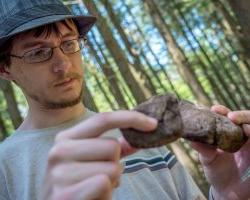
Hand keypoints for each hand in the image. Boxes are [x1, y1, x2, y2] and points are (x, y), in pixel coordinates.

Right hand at [39, 111, 157, 199]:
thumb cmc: (81, 183)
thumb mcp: (94, 160)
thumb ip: (113, 147)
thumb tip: (140, 136)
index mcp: (66, 138)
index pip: (103, 119)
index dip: (131, 118)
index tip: (153, 124)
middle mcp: (58, 151)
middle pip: (112, 146)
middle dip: (116, 164)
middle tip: (103, 176)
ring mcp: (59, 174)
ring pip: (112, 168)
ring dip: (112, 182)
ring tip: (96, 188)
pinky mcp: (64, 195)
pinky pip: (103, 184)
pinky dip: (106, 194)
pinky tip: (93, 198)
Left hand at [191, 105, 249, 199]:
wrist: (228, 191)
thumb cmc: (217, 171)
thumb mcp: (207, 159)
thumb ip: (203, 148)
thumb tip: (192, 139)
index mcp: (228, 133)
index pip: (228, 117)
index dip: (223, 111)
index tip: (215, 109)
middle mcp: (243, 136)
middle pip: (246, 120)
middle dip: (241, 115)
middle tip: (231, 116)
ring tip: (244, 129)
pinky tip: (249, 136)